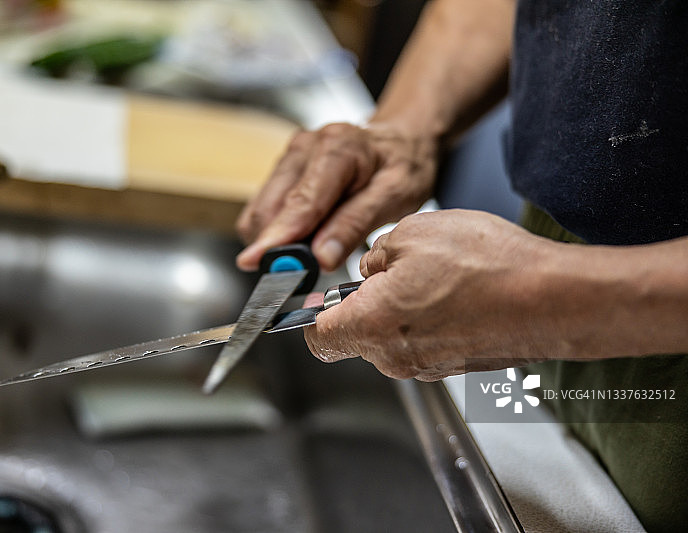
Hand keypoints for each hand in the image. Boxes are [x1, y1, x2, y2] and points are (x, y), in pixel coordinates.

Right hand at [235, 122, 438, 271]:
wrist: (401, 141)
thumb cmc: (402, 166)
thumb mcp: (394, 197)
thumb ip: (356, 225)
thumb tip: (322, 257)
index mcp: (338, 148)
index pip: (300, 202)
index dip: (277, 236)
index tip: (257, 261)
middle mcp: (306, 147)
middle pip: (270, 207)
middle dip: (275, 245)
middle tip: (298, 273)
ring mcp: (291, 156)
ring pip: (261, 209)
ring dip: (275, 239)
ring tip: (310, 251)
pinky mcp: (283, 169)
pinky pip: (264, 207)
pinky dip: (276, 229)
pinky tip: (305, 235)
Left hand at [304, 209, 554, 380]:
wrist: (556, 298)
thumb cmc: (487, 266)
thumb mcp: (412, 233)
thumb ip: (375, 255)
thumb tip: (371, 268)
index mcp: (371, 326)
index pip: (317, 338)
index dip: (310, 316)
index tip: (316, 298)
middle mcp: (395, 358)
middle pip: (356, 336)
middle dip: (365, 302)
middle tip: (393, 267)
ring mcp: (428, 367)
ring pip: (393, 336)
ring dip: (400, 307)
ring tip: (436, 273)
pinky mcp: (457, 365)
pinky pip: (425, 341)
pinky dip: (430, 318)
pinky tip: (458, 290)